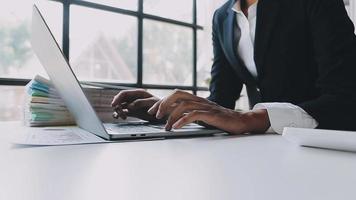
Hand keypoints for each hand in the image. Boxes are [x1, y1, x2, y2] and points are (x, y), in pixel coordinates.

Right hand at [111, 89, 161, 122]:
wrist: (165, 114)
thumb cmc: (160, 106)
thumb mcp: (152, 102)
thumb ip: (140, 102)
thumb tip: (130, 105)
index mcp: (138, 93)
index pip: (124, 93)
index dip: (117, 98)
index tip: (114, 105)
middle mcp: (134, 98)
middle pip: (120, 100)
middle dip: (117, 105)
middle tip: (118, 112)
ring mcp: (133, 105)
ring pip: (120, 106)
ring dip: (119, 111)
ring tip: (123, 117)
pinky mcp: (133, 112)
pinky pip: (123, 112)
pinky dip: (120, 114)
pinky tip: (121, 117)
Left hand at [148, 90, 270, 133]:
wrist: (240, 121)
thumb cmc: (221, 120)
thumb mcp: (202, 115)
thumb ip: (190, 113)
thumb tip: (174, 118)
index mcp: (196, 99)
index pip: (176, 94)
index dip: (163, 101)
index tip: (153, 111)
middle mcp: (199, 100)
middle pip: (177, 94)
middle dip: (163, 103)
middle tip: (155, 115)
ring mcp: (206, 106)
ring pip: (184, 104)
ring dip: (171, 114)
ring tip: (166, 125)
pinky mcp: (211, 114)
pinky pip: (194, 115)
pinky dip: (182, 120)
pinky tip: (176, 127)